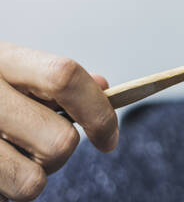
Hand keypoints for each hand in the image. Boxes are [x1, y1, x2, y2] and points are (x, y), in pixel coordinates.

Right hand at [0, 42, 118, 200]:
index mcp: (2, 60)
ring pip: (34, 179)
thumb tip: (103, 87)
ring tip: (15, 156)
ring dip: (35, 174)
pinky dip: (11, 189)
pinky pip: (10, 194)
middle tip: (44, 143)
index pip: (64, 77)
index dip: (98, 110)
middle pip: (60, 140)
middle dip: (63, 149)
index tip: (109, 138)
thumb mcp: (12, 70)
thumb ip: (56, 79)